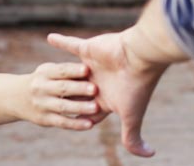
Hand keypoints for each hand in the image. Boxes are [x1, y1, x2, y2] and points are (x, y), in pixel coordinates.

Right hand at [20, 62, 99, 130]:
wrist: (16, 97)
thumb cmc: (44, 80)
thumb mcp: (48, 70)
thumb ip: (65, 69)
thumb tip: (90, 66)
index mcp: (45, 73)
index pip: (61, 70)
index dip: (74, 70)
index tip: (87, 69)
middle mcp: (41, 88)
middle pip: (62, 88)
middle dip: (79, 88)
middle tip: (95, 89)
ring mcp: (42, 105)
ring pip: (63, 107)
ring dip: (80, 107)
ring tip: (96, 107)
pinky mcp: (44, 119)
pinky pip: (62, 122)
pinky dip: (76, 124)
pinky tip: (89, 124)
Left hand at [47, 32, 166, 156]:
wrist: (140, 57)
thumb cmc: (136, 88)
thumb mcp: (131, 117)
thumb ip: (132, 138)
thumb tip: (150, 156)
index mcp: (106, 98)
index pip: (88, 111)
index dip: (79, 117)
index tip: (68, 122)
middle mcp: (98, 81)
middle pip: (77, 93)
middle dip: (67, 98)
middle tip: (50, 103)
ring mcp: (92, 65)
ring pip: (71, 72)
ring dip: (60, 74)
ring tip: (44, 75)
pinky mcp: (88, 49)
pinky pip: (70, 45)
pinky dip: (60, 41)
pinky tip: (49, 38)